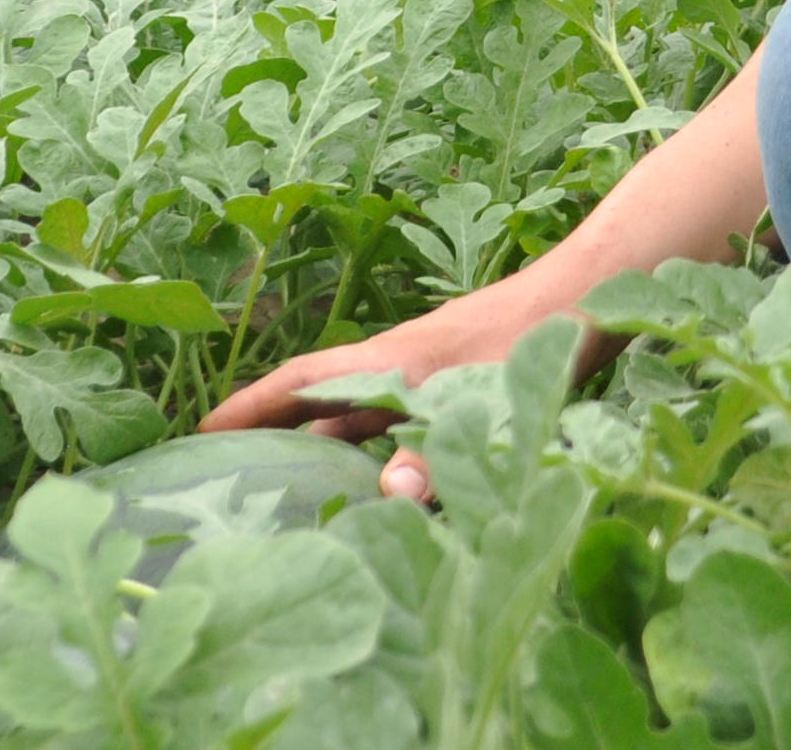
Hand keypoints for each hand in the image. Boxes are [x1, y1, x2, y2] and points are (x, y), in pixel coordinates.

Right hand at [200, 266, 606, 503]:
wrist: (591, 294)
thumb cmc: (538, 338)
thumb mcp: (487, 398)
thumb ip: (438, 449)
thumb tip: (390, 496)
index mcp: (390, 361)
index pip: (300, 382)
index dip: (249, 406)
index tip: (200, 432)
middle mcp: (397, 364)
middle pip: (316, 399)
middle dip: (269, 430)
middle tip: (224, 475)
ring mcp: (424, 373)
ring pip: (355, 412)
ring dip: (319, 444)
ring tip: (284, 491)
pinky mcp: (455, 384)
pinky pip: (393, 419)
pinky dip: (371, 448)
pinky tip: (374, 481)